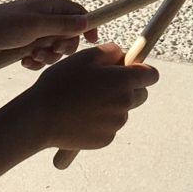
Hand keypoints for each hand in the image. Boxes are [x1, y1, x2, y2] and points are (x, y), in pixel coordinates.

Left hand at [0, 0, 95, 71]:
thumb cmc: (4, 25)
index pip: (78, 13)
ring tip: (33, 55)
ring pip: (54, 49)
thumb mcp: (36, 24)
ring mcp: (34, 34)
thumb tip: (86, 22)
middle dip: (63, 46)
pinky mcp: (25, 47)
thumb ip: (62, 24)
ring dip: (47, 56)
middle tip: (52, 50)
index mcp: (49, 7)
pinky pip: (40, 58)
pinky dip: (35, 62)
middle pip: (68, 35)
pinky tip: (25, 62)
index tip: (91, 40)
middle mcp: (44, 19)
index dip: (87, 26)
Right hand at [28, 43, 157, 152]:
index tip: (129, 69)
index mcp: (123, 81)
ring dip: (111, 105)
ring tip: (84, 101)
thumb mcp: (84, 57)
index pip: (152, 75)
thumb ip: (110, 52)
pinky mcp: (106, 139)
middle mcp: (125, 103)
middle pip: (140, 94)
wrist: (40, 118)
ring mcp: (116, 124)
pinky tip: (80, 117)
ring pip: (122, 110)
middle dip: (128, 88)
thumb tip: (122, 55)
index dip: (141, 70)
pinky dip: (101, 121)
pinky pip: (110, 126)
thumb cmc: (61, 84)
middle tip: (103, 84)